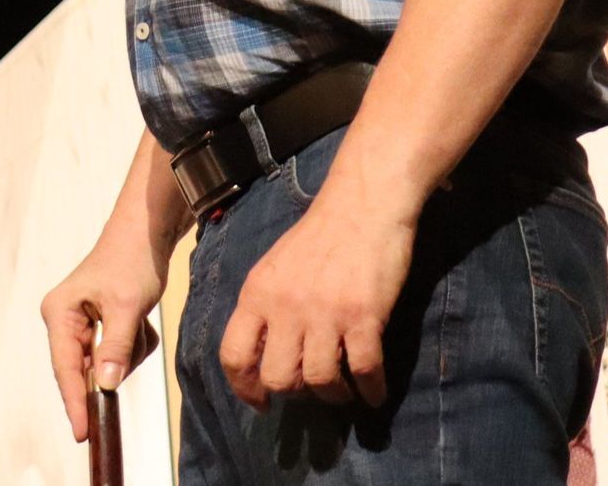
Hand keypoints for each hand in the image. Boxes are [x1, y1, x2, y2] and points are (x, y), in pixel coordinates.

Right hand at [39, 230, 166, 442]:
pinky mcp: (100, 323)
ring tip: (139, 318)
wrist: (147, 233)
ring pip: (108, 363)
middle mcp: (64, 319)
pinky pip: (119, 352)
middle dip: (115, 362)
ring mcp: (82, 322)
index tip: (83, 433)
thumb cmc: (131, 261)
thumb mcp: (127, 306)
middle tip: (133, 338)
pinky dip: (136, 342)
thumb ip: (116, 347)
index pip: (66, 367)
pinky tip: (140, 318)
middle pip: (87, 368)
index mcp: (59, 312)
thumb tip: (105, 386)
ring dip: (130, 350)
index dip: (75, 401)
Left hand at [218, 181, 413, 411]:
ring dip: (333, 395)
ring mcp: (325, 313)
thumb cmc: (319, 236)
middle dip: (294, 393)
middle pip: (277, 378)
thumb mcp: (275, 267)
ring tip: (344, 390)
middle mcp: (285, 307)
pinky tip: (374, 392)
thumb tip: (262, 355)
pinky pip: (365, 371)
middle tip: (309, 389)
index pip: (234, 354)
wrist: (361, 204)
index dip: (244, 388)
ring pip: (319, 381)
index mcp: (257, 293)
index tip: (260, 403)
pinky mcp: (364, 316)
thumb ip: (265, 307)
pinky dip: (371, 390)